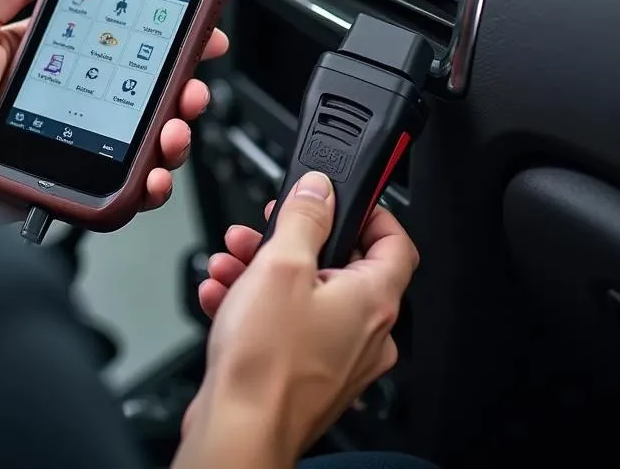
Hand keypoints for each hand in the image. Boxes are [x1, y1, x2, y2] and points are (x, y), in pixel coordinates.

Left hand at [0, 0, 227, 206]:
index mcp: (54, 54)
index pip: (122, 39)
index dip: (162, 32)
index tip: (193, 23)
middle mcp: (73, 95)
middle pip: (145, 89)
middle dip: (183, 83)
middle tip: (193, 80)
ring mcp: (76, 138)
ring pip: (145, 137)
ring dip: (175, 131)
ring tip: (174, 127)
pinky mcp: (72, 179)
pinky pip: (122, 182)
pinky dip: (149, 180)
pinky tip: (152, 172)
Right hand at [174, 174, 417, 468]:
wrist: (238, 430)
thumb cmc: (266, 362)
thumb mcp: (281, 264)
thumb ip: (304, 216)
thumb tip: (320, 189)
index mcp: (373, 300)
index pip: (396, 242)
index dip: (371, 213)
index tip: (341, 199)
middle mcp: (366, 333)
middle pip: (338, 266)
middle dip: (291, 242)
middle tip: (263, 231)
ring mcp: (338, 358)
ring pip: (306, 296)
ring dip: (263, 273)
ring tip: (231, 266)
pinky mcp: (308, 376)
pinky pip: (288, 327)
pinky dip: (257, 308)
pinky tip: (224, 298)